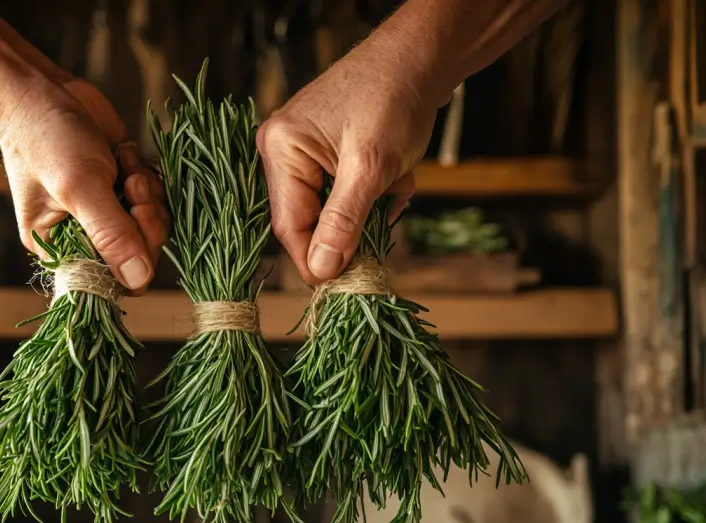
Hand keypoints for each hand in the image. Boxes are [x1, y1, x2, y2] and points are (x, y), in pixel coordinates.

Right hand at [0, 78, 167, 293]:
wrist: (41, 90)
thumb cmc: (46, 138)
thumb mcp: (79, 188)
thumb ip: (111, 234)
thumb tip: (138, 279)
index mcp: (61, 249)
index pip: (111, 279)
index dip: (133, 259)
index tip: (134, 221)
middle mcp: (84, 236)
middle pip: (139, 253)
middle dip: (145, 220)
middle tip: (132, 185)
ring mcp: (106, 212)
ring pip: (150, 225)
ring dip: (148, 195)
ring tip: (126, 168)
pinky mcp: (121, 188)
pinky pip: (153, 200)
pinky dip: (149, 180)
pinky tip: (128, 158)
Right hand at [257, 34, 440, 284]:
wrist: (425, 56)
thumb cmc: (394, 98)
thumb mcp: (371, 168)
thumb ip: (343, 223)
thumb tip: (320, 271)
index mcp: (280, 149)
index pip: (288, 224)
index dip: (314, 259)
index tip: (342, 284)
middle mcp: (284, 150)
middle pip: (310, 218)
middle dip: (353, 224)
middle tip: (384, 219)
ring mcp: (306, 149)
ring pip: (334, 208)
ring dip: (371, 208)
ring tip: (397, 183)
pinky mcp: (329, 150)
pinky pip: (347, 192)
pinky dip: (376, 193)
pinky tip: (398, 175)